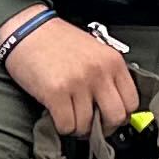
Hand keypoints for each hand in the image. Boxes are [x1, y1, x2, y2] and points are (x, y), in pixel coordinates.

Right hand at [3, 14, 138, 135]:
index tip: (110, 117)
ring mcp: (78, 83)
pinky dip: (62, 126)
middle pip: (115, 117)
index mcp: (112, 61)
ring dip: (77, 127)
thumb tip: (115, 106)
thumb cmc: (58, 41)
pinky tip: (57, 114)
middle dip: (103, 127)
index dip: (121, 115)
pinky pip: (66, 125)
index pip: (132, 102)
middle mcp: (99, 72)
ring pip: (87, 126)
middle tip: (92, 124)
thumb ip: (108, 76)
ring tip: (69, 115)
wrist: (27, 30)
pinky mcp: (56, 92)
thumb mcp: (94, 52)